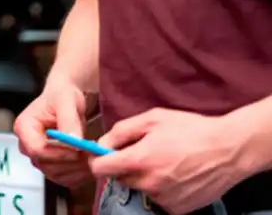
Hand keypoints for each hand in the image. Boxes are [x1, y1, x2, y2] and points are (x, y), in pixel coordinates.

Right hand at [14, 78, 93, 187]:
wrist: (67, 99)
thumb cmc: (63, 94)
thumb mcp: (66, 100)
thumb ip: (68, 120)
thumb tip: (73, 140)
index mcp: (24, 127)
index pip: (37, 150)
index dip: (59, 154)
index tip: (79, 151)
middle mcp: (27, 145)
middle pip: (47, 166)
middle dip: (72, 163)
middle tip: (93, 155)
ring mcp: (39, 158)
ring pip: (57, 175)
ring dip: (78, 171)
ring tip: (95, 157)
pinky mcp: (52, 166)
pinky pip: (65, 179)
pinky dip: (81, 175)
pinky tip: (91, 163)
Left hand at [91, 109, 242, 214]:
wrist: (227, 150)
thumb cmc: (189, 130)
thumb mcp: (152, 118)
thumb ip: (122, 131)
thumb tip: (102, 142)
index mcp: (140, 160)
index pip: (101, 169)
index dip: (97, 160)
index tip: (100, 154)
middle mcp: (150, 184)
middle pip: (120, 178)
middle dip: (124, 165)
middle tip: (142, 150)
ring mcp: (165, 199)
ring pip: (140, 188)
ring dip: (144, 176)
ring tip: (164, 159)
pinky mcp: (179, 209)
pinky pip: (158, 198)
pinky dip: (161, 188)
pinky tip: (175, 173)